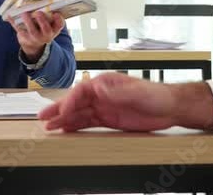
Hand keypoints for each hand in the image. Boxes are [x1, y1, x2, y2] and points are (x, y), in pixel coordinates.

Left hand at [7, 11, 63, 62]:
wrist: (34, 43)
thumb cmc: (42, 28)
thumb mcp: (49, 24)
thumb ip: (49, 15)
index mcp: (53, 29)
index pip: (59, 25)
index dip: (59, 19)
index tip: (56, 13)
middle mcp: (46, 35)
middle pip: (46, 29)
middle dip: (42, 21)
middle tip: (38, 12)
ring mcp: (35, 37)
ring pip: (32, 31)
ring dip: (28, 21)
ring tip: (24, 13)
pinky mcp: (24, 37)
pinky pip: (19, 29)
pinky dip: (13, 22)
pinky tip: (9, 15)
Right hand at [39, 72, 181, 131]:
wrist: (170, 108)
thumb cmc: (155, 95)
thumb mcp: (136, 92)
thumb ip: (116, 92)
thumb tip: (97, 88)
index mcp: (105, 83)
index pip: (81, 91)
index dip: (70, 101)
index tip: (63, 112)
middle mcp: (101, 94)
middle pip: (75, 101)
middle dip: (58, 109)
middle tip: (43, 117)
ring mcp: (103, 107)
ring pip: (78, 113)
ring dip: (63, 120)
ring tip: (48, 127)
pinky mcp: (108, 119)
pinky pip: (87, 123)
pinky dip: (75, 126)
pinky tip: (65, 130)